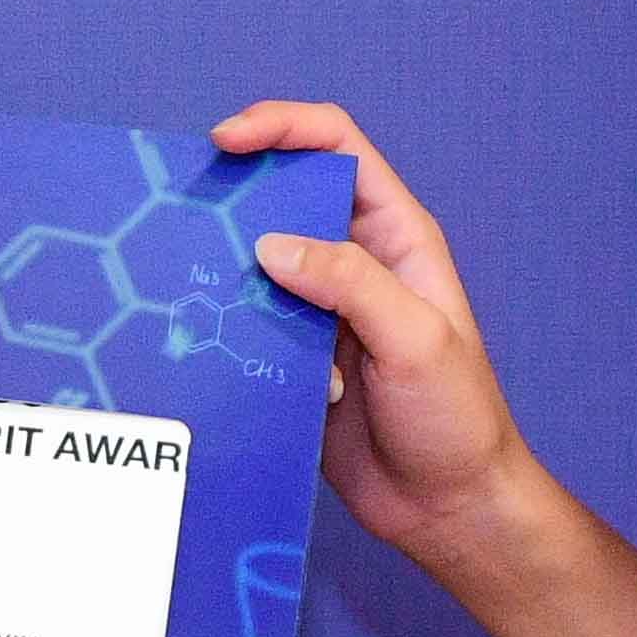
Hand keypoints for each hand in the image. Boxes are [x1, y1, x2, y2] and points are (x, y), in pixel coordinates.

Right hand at [209, 103, 542, 575]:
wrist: (449, 509)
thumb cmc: (455, 419)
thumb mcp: (414, 340)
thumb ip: (348, 283)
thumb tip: (269, 245)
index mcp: (395, 237)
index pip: (335, 147)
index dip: (280, 127)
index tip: (225, 141)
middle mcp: (354, 263)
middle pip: (282, 197)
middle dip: (234, 195)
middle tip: (184, 208)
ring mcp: (320, 312)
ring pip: (254, 263)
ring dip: (220, 268)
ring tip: (181, 277)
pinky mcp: (293, 360)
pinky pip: (245, 325)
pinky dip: (221, 327)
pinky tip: (199, 340)